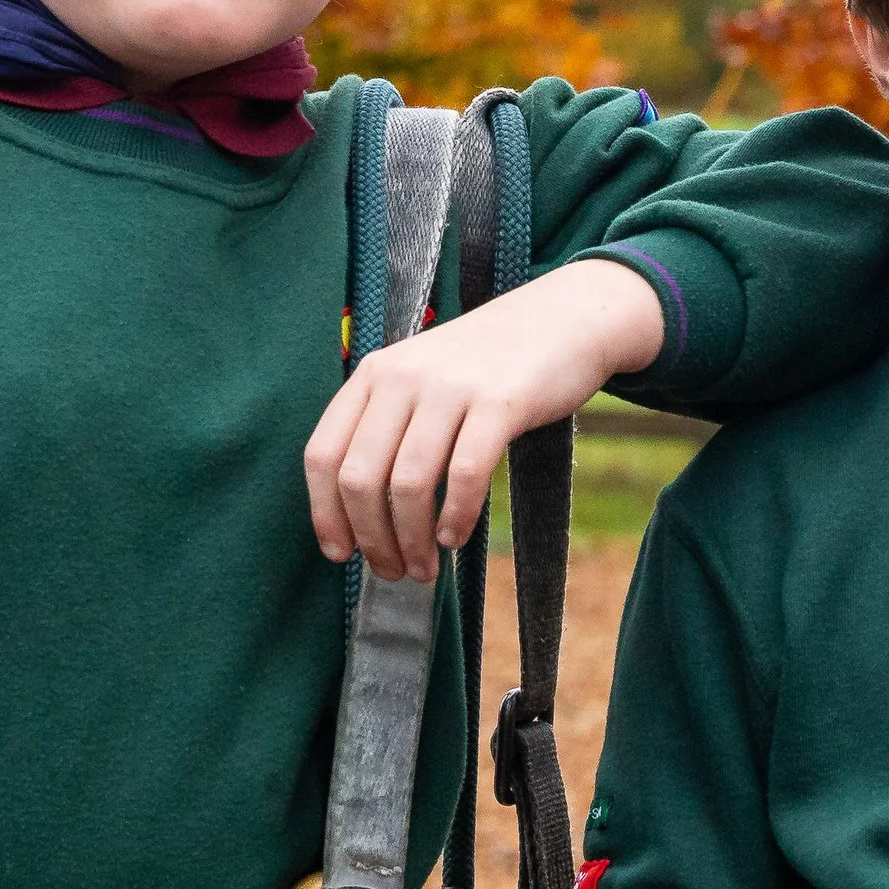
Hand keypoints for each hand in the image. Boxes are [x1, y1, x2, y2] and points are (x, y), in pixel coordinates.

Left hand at [304, 258, 666, 581]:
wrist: (565, 318)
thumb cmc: (490, 364)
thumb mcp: (424, 379)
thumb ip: (390, 427)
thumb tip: (364, 515)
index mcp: (374, 374)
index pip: (324, 454)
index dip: (326, 514)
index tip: (341, 553)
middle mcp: (403, 377)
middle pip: (361, 479)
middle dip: (373, 539)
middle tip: (393, 571)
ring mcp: (450, 388)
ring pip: (408, 485)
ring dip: (412, 541)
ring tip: (425, 566)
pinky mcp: (500, 402)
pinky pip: (464, 475)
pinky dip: (455, 517)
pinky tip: (456, 537)